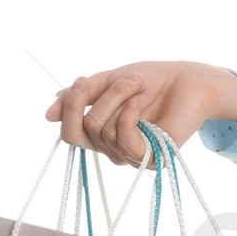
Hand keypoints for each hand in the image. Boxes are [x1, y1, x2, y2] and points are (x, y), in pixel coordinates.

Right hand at [45, 60, 236, 165]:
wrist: (188, 80)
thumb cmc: (152, 81)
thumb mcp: (107, 82)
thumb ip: (80, 97)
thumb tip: (48, 116)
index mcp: (103, 133)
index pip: (70, 134)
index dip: (70, 107)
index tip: (82, 80)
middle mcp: (115, 149)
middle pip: (78, 134)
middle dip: (87, 101)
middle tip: (105, 78)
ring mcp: (133, 155)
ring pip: (101, 129)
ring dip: (116, 97)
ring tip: (137, 82)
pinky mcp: (152, 157)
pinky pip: (122, 140)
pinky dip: (127, 115)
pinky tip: (139, 103)